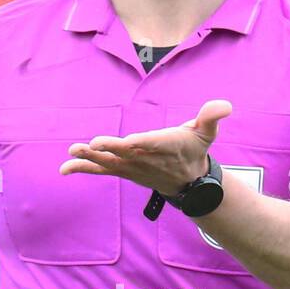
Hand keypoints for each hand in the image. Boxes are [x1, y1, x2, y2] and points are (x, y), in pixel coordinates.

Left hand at [59, 99, 231, 195]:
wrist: (188, 182)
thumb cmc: (195, 150)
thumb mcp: (207, 132)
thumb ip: (212, 117)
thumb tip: (225, 106)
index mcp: (166, 146)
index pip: (152, 144)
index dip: (140, 143)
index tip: (128, 142)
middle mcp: (146, 158)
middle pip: (125, 153)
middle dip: (108, 148)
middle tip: (90, 143)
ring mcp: (132, 166)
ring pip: (109, 162)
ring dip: (90, 157)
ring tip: (72, 151)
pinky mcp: (122, 169)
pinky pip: (100, 169)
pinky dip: (83, 168)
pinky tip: (64, 168)